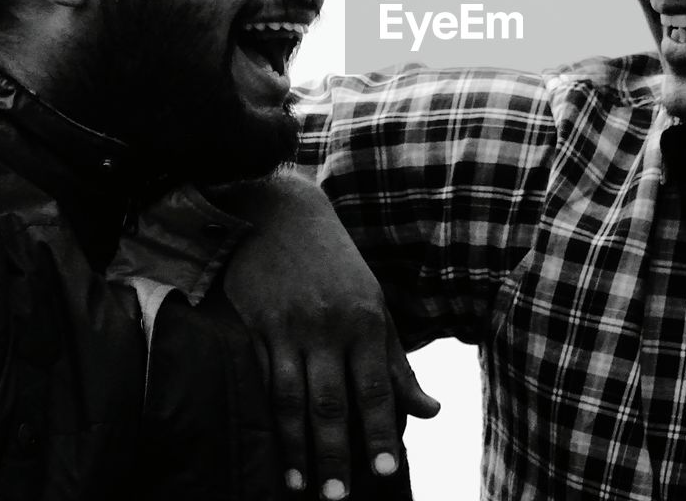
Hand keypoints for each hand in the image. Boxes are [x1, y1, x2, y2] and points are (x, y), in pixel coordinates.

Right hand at [218, 173, 440, 497]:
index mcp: (365, 321)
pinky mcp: (255, 328)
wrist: (279, 214)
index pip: (377, 388)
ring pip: (292, 399)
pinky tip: (273, 448)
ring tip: (302, 486)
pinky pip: (262, 381)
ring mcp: (288, 329)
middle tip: (338, 498)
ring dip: (297, 447)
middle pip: (331, 402)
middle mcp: (328, 327)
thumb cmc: (336, 266)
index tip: (388, 472)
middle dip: (336, 454)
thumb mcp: (374, 305)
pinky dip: (269, 419)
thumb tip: (430, 411)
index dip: (382, 432)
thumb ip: (397, 364)